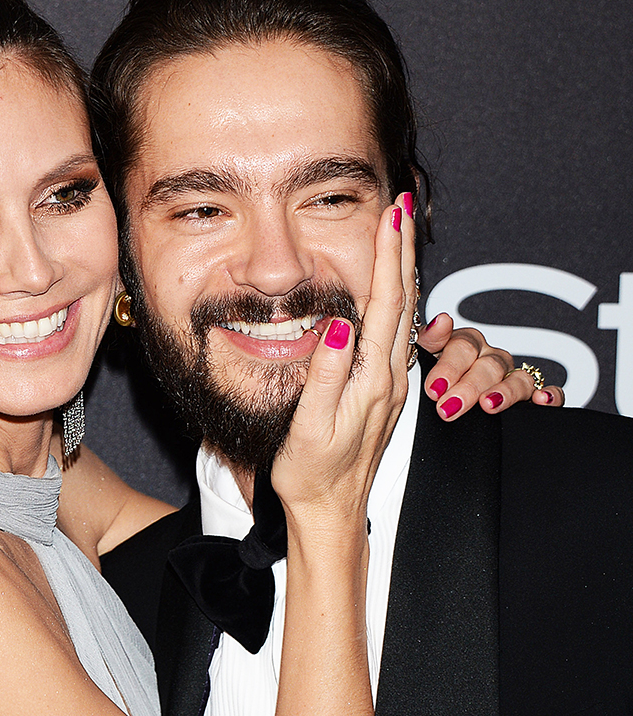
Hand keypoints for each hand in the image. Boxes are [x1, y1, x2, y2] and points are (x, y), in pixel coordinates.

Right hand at [271, 197, 414, 522]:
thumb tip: (340, 325)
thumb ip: (327, 374)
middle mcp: (390, 378)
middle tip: (402, 203)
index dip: (388, 256)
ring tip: (400, 232)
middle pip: (403, 300)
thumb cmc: (312, 473)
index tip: (391, 214)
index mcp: (372, 380)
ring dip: (402, 269)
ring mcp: (390, 384)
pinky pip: (396, 332)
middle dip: (403, 249)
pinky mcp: (383, 391)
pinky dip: (396, 298)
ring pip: (403, 314)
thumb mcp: (311, 426)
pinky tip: (390, 288)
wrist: (329, 512)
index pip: (385, 304)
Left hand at [418, 314, 564, 417]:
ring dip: (505, 392)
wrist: (440, 402)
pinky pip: (547, 391)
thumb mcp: (422, 357)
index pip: (463, 346)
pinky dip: (549, 395)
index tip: (434, 388)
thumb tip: (441, 320)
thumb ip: (428, 340)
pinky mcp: (528, 396)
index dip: (449, 368)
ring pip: (518, 379)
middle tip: (448, 407)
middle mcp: (490, 357)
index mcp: (465, 344)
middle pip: (488, 366)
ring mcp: (511, 375)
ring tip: (488, 405)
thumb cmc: (430, 376)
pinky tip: (541, 401)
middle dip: (468, 387)